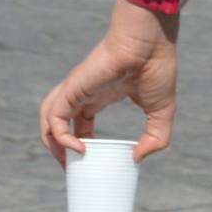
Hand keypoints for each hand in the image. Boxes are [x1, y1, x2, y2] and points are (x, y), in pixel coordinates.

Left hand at [38, 2, 177, 167]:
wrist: (150, 42)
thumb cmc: (157, 66)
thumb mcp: (162, 111)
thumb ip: (155, 137)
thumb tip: (137, 158)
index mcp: (100, 95)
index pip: (79, 123)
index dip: (79, 144)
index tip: (88, 162)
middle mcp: (83, 93)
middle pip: (58, 123)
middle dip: (60, 149)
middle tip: (72, 170)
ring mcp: (75, 89)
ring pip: (49, 118)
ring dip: (52, 143)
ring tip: (67, 163)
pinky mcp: (72, 88)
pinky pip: (54, 116)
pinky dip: (59, 135)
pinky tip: (77, 148)